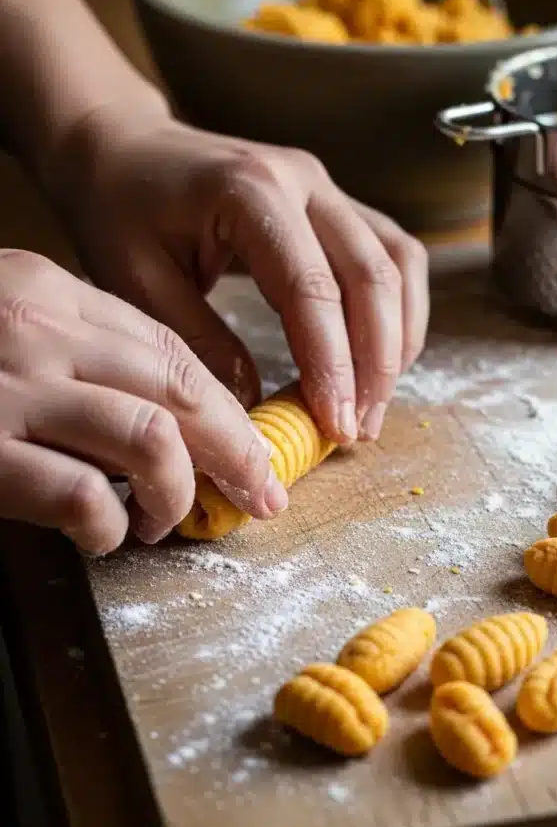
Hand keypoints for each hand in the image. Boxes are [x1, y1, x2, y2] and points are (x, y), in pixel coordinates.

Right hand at [0, 250, 287, 554]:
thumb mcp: (7, 323)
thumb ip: (77, 348)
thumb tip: (161, 411)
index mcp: (50, 291)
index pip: (168, 348)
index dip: (225, 406)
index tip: (253, 447)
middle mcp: (39, 330)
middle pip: (179, 388)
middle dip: (238, 451)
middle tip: (261, 494)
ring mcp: (12, 389)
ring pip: (150, 437)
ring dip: (176, 492)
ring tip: (166, 521)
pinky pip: (81, 495)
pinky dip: (108, 526)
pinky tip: (103, 535)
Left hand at [54, 108, 429, 443]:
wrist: (123, 147)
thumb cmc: (119, 208)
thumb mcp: (136, 281)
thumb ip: (198, 342)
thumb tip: (254, 407)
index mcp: (249, 191)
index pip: (310, 289)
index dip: (331, 364)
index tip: (336, 424)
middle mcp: (303, 180)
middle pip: (371, 275)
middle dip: (374, 362)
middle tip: (361, 427)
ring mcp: (327, 187)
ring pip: (398, 262)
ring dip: (397, 337)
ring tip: (376, 402)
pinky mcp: (336, 203)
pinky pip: (393, 253)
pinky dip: (399, 308)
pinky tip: (382, 356)